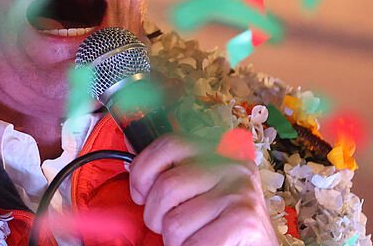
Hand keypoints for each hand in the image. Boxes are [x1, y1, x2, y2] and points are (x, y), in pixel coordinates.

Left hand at [127, 134, 278, 245]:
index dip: (143, 170)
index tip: (139, 194)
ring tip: (189, 239)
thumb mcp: (198, 187)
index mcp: (217, 151)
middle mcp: (231, 166)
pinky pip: (194, 242)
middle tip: (167, 228)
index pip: (169, 144)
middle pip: (166, 186)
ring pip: (175, 221)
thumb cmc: (220, 221)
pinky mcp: (244, 220)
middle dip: (155, 216)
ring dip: (173, 241)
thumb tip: (128, 138)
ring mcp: (239, 192)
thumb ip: (170, 167)